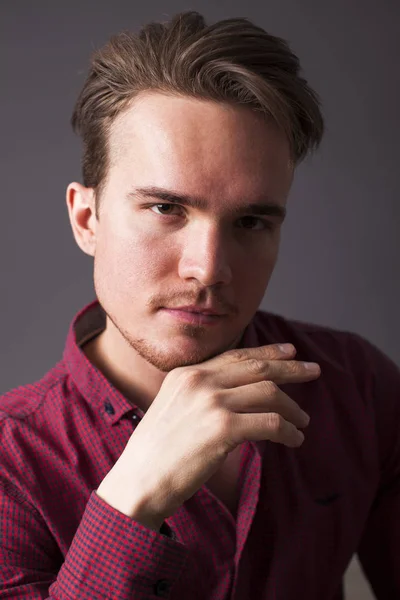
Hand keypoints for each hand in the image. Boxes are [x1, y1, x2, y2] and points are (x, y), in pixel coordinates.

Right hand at [98, 343, 319, 526]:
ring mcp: (211, 402)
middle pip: (258, 367)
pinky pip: (270, 423)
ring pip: (269, 393)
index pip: (237, 355)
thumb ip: (202, 393)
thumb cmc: (156, 452)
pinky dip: (288, 431)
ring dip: (291, 408)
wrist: (139, 481)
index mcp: (187, 373)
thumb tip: (241, 393)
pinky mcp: (223, 428)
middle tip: (314, 371)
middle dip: (291, 368)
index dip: (267, 352)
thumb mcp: (174, 407)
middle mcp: (200, 380)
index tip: (290, 353)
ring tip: (302, 421)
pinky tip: (294, 440)